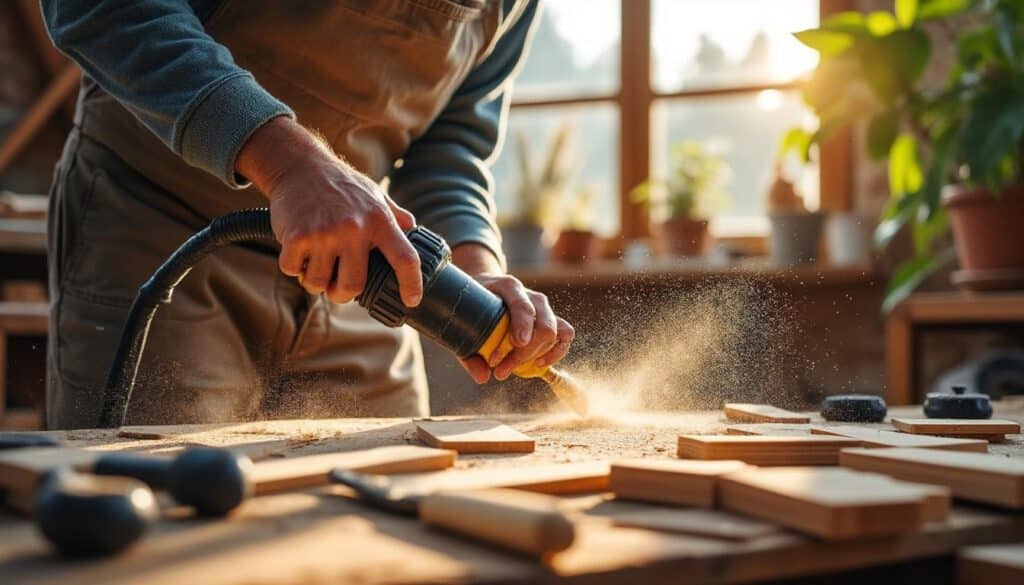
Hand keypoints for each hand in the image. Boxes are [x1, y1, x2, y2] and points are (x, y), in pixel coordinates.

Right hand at [236, 117, 421, 305]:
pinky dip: (294, 267)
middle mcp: (354, 228)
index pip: (405, 258)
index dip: (412, 284)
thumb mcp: (374, 194)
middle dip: (342, 294)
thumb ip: (394, 216)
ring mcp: (324, 233)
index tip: (411, 300)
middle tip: (337, 288)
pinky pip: (293, 271)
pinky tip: (298, 252)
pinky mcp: (297, 236)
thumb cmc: (340, 184)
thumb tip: (413, 232)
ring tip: (315, 264)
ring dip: (315, 281)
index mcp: (379, 220)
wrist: (300, 165)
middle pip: (353, 286)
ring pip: (319, 283)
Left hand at [452, 244, 574, 383]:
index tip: (516, 344)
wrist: (484, 287)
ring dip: (538, 355)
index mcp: (508, 286)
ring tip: (516, 369)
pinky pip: (565, 335)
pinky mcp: (550, 318)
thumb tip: (482, 377)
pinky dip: (556, 352)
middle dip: (525, 352)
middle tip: (500, 370)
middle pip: (544, 325)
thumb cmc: (473, 305)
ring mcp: (543, 307)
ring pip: (556, 331)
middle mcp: (531, 295)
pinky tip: (538, 364)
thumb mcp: (464, 322)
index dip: (522, 326)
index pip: (523, 306)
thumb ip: (470, 352)